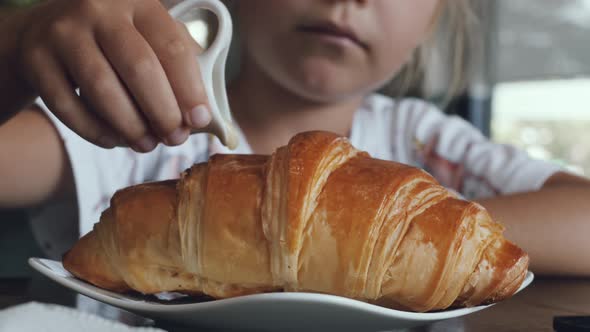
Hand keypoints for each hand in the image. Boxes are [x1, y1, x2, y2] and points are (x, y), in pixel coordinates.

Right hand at [18, 0, 211, 151]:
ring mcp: (64, 32)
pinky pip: (68, 106)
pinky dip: (96, 131)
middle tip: (175, 138)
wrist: (46, 31)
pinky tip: (114, 140)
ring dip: (131, 126)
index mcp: (138, 3)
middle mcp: (99, 10)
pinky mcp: (36, 58)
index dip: (190, 89)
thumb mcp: (147, 37)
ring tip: (147, 145)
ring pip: (103, 90)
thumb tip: (204, 114)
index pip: (172, 47)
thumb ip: (177, 64)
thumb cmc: (114, 42)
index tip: (200, 120)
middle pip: (140, 68)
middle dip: (163, 112)